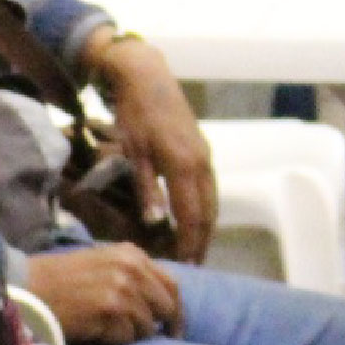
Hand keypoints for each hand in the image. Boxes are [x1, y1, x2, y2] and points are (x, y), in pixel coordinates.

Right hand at [26, 245, 181, 344]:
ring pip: (147, 327)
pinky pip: (126, 338)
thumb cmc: (62, 278)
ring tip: (105, 327)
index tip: (172, 327)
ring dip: (130, 334)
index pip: (172, 285)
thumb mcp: (104, 263)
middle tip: (144, 337)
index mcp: (133, 254)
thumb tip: (163, 303)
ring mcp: (122, 289)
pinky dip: (113, 340)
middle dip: (157, 325)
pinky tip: (95, 331)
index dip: (175, 310)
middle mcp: (132, 268)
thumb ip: (134, 275)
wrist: (30, 287)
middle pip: (166, 308)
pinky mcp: (110, 311)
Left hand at [86, 29, 217, 259]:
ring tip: (195, 251)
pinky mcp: (202, 151)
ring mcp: (205, 156)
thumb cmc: (133, 114)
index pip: (192, 216)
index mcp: (183, 165)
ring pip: (212, 201)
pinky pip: (209, 189)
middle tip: (192, 267)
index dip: (188, 243)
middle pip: (208, 213)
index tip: (184, 266)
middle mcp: (201, 162)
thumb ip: (146, 188)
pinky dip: (205, 210)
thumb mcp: (132, 152)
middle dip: (201, 242)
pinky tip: (195, 221)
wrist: (146, 77)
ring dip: (205, 228)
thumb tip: (155, 222)